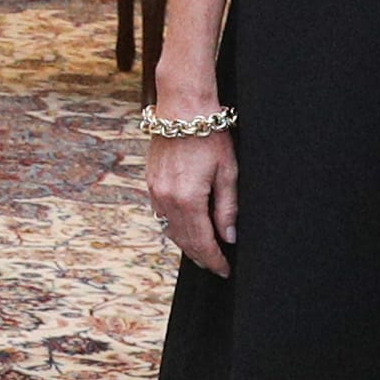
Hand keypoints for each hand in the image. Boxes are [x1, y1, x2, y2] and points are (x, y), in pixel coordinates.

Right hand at [145, 132, 235, 276]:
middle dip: (202, 256)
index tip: (225, 270)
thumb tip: (228, 237)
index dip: (214, 260)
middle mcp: (167, 199)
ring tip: (204, 251)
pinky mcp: (151, 183)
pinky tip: (186, 228)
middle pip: (184, 240)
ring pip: (171, 229)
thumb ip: (227, 209)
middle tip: (217, 266)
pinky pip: (162, 214)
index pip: (202, 242)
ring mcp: (156, 191)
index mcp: (188, 199)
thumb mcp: (227, 173)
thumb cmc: (209, 136)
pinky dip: (175, 226)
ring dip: (187, 243)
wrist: (182, 110)